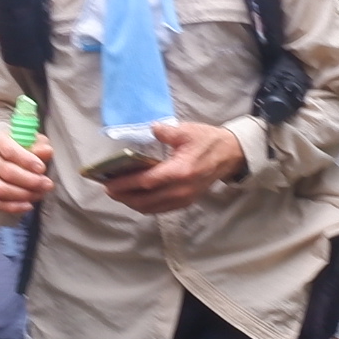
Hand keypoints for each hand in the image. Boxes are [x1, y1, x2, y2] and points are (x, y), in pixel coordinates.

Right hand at [0, 128, 51, 220]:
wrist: (7, 155)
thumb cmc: (23, 147)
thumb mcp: (33, 141)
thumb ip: (40, 146)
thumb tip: (46, 152)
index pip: (9, 151)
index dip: (26, 161)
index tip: (41, 168)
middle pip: (6, 172)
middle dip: (30, 180)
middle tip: (46, 183)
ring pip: (1, 189)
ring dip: (24, 194)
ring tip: (40, 193)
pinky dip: (14, 206)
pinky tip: (29, 205)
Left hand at [104, 118, 247, 215]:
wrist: (230, 156)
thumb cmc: (208, 141)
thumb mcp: (187, 131)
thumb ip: (166, 132)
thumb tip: (151, 129)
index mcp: (180, 171)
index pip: (146, 182)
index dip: (125, 184)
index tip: (108, 183)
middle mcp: (181, 190)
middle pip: (145, 200)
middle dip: (124, 196)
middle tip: (108, 189)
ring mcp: (184, 199)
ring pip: (151, 208)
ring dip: (132, 203)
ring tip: (118, 194)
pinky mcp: (185, 202)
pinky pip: (160, 209)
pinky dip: (145, 205)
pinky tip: (135, 197)